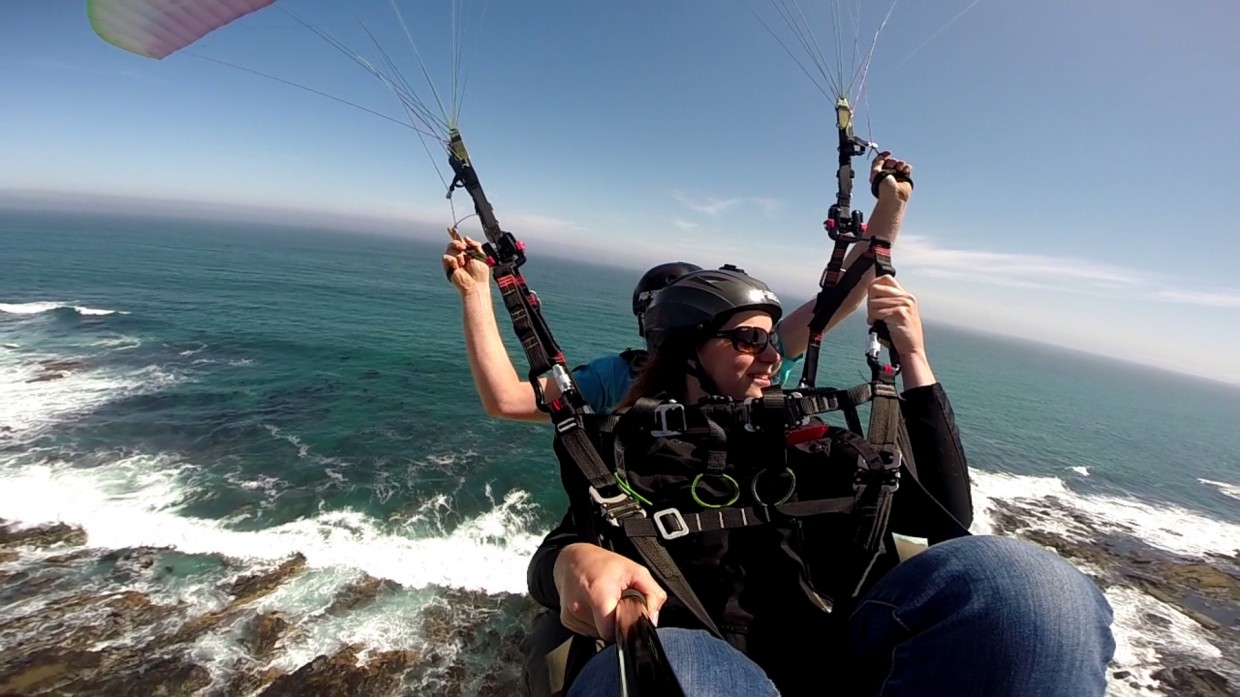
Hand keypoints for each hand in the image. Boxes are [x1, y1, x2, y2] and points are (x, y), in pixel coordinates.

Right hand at [442, 230, 489, 293]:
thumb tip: (466, 237)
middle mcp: (459, 255)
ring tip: (462, 263)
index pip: (459, 241)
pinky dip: (452, 260)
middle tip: (463, 249)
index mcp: (467, 252)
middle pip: (453, 242)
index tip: (451, 228)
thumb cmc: (480, 273)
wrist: (475, 283)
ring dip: (458, 255)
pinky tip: (457, 267)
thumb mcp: (481, 255)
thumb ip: (475, 244)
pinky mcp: (447, 266)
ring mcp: (453, 260)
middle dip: (458, 243)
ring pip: (449, 248)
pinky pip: (446, 256)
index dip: (454, 234)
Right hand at [553, 543, 667, 638]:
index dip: (625, 626)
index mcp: (598, 594)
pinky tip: (595, 607)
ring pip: (597, 634)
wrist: (572, 559)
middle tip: (617, 605)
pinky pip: (588, 631)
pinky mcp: (566, 620)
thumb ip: (652, 594)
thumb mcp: (635, 570)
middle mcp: (580, 607)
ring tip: (605, 602)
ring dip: (605, 623)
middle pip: (606, 633)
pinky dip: (595, 623)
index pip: (614, 631)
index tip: (628, 615)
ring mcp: (571, 616)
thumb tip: (653, 619)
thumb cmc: (602, 563)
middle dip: (616, 623)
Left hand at [866, 275, 924, 356]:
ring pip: (873, 302)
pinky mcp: (900, 313)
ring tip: (878, 321)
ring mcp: (904, 305)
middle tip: (874, 314)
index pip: (886, 278)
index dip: (874, 286)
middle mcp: (907, 298)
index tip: (872, 299)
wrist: (912, 349)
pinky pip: (877, 312)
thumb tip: (871, 292)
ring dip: (871, 313)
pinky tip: (879, 325)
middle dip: (870, 302)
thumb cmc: (901, 335)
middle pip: (875, 288)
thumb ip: (888, 302)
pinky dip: (873, 320)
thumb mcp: (897, 313)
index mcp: (906, 296)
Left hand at [871, 151, 913, 201]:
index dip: (884, 155)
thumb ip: (877, 163)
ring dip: (900, 164)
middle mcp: (888, 174)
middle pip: (891, 161)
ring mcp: (897, 175)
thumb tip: (881, 156)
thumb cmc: (883, 188)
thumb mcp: (875, 173)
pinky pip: (907, 167)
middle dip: (892, 162)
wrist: (895, 196)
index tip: (888, 153)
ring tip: (899, 170)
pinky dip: (906, 167)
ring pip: (900, 163)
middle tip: (891, 167)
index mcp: (879, 173)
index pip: (880, 161)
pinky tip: (904, 172)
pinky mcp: (905, 177)